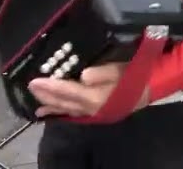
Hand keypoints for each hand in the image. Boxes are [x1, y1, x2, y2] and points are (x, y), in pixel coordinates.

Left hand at [27, 62, 147, 117]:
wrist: (151, 88)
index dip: (51, 86)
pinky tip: (51, 113)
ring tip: (37, 103)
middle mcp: (91, 108)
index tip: (35, 81)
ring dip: (51, 105)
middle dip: (46, 95)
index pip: (68, 91)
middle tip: (31, 86)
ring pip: (67, 109)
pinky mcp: (96, 112)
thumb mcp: (120, 69)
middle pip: (64, 102)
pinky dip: (61, 112)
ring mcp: (93, 112)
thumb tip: (82, 75)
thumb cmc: (136, 75)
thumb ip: (102, 73)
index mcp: (96, 97)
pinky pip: (74, 113)